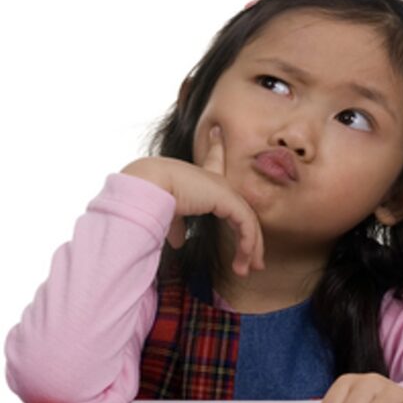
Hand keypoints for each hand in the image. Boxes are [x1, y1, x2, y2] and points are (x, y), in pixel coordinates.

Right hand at [121, 126, 264, 275]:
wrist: (149, 186)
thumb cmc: (152, 198)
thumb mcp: (167, 214)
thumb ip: (177, 225)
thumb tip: (179, 242)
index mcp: (197, 177)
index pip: (211, 158)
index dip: (215, 146)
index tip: (217, 132)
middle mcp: (213, 180)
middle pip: (239, 208)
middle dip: (248, 236)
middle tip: (253, 262)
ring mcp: (223, 189)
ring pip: (247, 221)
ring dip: (250, 248)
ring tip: (246, 270)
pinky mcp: (228, 198)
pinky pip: (246, 225)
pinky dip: (247, 244)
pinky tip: (244, 260)